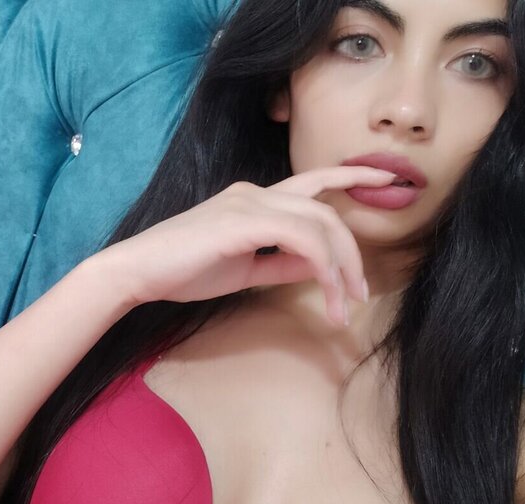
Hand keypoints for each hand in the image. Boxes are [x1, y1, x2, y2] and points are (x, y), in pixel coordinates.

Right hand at [92, 166, 396, 325]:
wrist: (138, 272)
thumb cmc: (182, 271)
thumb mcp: (243, 269)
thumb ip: (280, 264)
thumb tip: (318, 269)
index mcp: (253, 199)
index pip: (313, 183)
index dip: (352, 179)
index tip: (386, 181)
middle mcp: (255, 192)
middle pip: (325, 209)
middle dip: (352, 250)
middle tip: (361, 292)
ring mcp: (250, 203)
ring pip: (320, 223)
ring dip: (341, 266)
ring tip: (346, 303)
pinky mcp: (244, 220)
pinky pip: (303, 238)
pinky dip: (323, 266)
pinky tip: (326, 294)